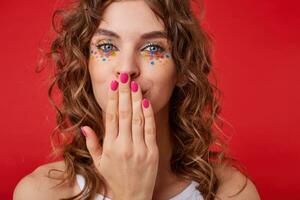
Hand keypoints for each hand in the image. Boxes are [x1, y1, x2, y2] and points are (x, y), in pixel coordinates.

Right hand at [81, 72, 158, 199]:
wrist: (133, 196)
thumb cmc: (114, 178)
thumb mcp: (98, 163)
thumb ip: (92, 143)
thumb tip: (84, 126)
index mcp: (110, 146)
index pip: (111, 117)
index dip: (112, 99)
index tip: (114, 84)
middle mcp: (124, 145)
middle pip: (124, 113)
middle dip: (124, 92)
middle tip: (124, 76)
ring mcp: (139, 148)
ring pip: (137, 118)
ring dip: (136, 99)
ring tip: (134, 84)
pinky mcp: (152, 152)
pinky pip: (150, 129)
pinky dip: (148, 115)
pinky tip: (145, 102)